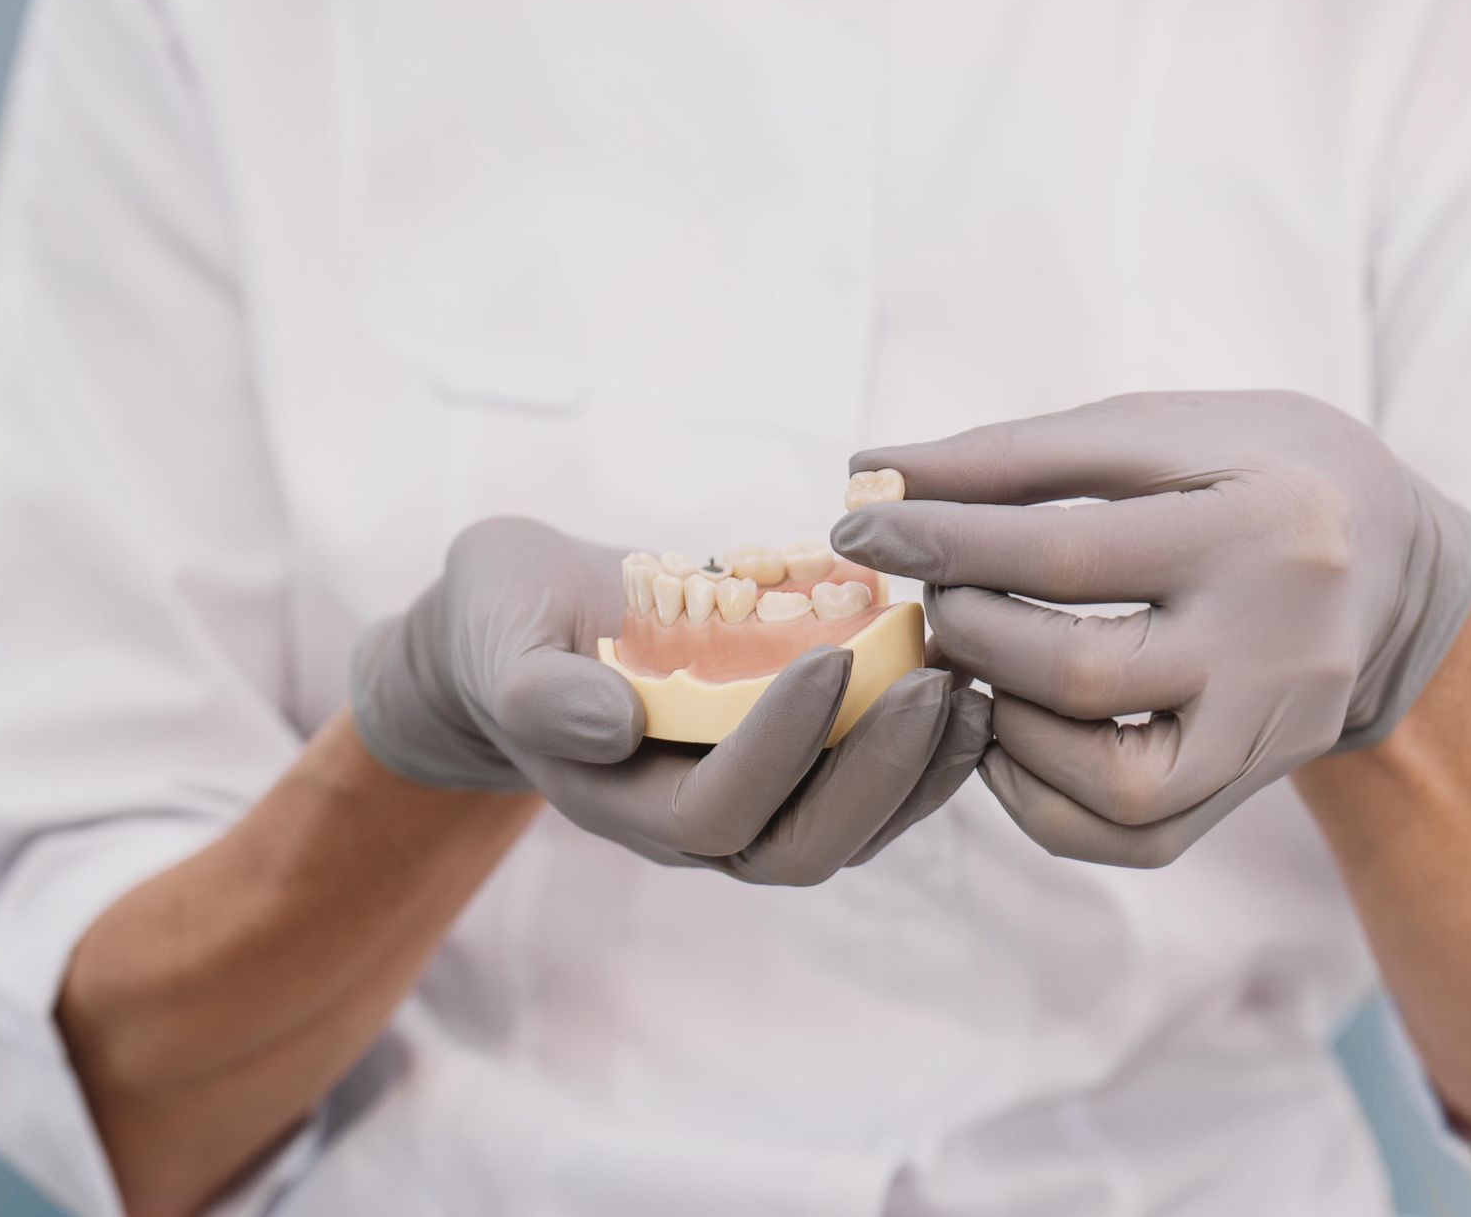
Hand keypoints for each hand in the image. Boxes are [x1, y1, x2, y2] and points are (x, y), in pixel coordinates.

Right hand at [351, 518, 990, 881]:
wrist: (534, 625)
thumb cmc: (508, 625)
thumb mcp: (497, 639)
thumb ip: (538, 689)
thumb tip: (612, 723)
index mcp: (621, 802)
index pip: (714, 812)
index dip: (776, 749)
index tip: (828, 658)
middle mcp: (695, 823)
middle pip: (806, 846)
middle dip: (878, 775)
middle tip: (935, 686)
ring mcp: (753, 803)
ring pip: (855, 828)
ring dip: (921, 770)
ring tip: (972, 690)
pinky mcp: (795, 769)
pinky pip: (873, 787)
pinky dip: (925, 748)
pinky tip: (969, 685)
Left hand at [831, 391, 1470, 866]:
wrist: (1395, 559)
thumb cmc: (1256, 470)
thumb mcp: (1156, 430)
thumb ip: (1014, 454)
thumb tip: (867, 471)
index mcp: (1262, 527)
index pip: (1065, 553)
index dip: (941, 539)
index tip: (858, 521)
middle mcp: (1279, 647)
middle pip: (1078, 674)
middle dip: (970, 631)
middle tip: (932, 591)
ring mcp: (1273, 734)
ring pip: (1110, 783)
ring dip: (1002, 723)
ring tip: (971, 659)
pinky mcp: (1255, 786)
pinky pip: (1131, 836)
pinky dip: (1042, 794)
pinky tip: (1009, 728)